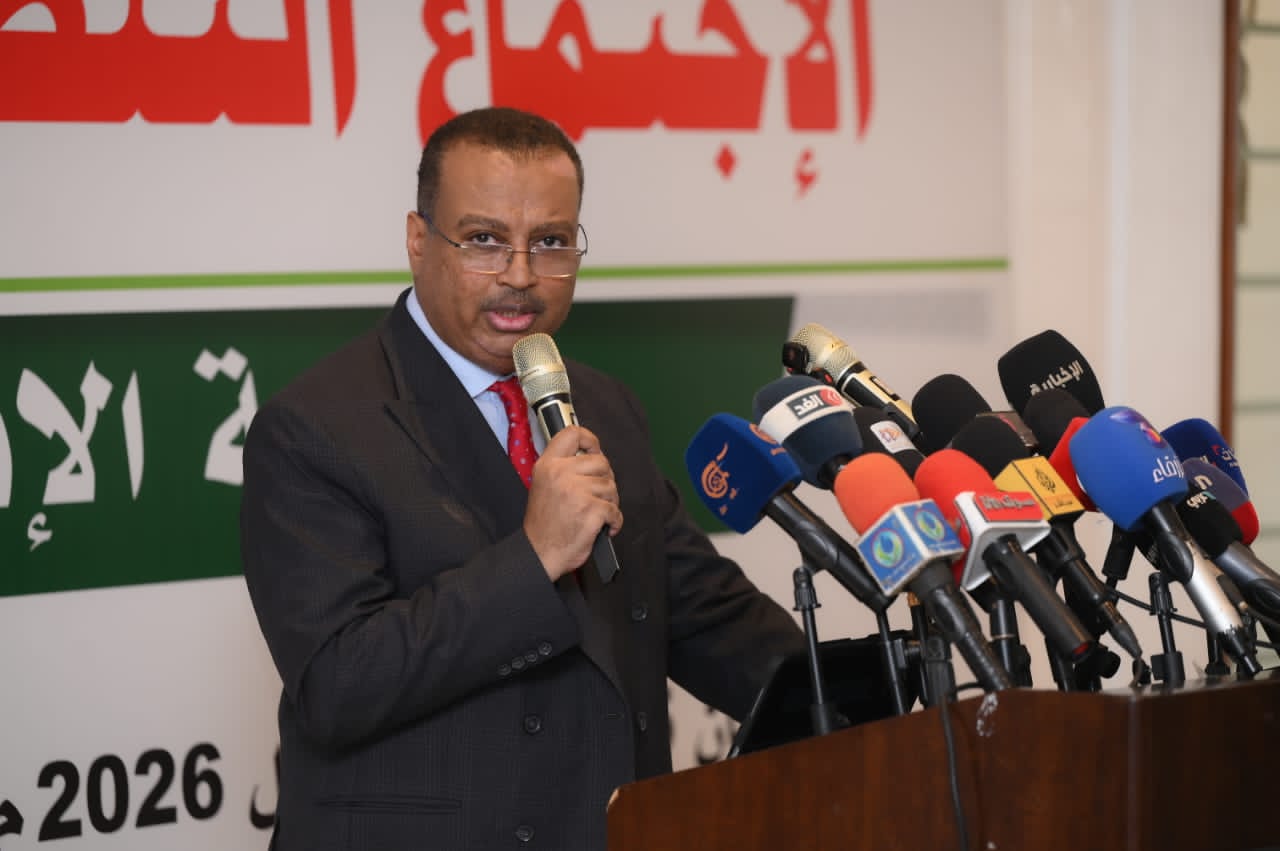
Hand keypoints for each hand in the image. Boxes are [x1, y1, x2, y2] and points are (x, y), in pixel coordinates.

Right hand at [524, 426, 621, 580]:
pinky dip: (614, 521)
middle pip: (601, 461)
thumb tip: (590, 456)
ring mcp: (576, 491)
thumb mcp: (544, 485)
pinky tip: (603, 526)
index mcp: (547, 465)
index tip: (595, 450)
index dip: (590, 440)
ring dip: (609, 502)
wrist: (539, 553)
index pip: (573, 434)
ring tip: (596, 513)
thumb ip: (562, 468)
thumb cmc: (544, 525)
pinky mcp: (591, 510)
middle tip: (597, 495)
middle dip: (604, 479)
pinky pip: (615, 509)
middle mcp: (560, 474)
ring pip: (610, 486)